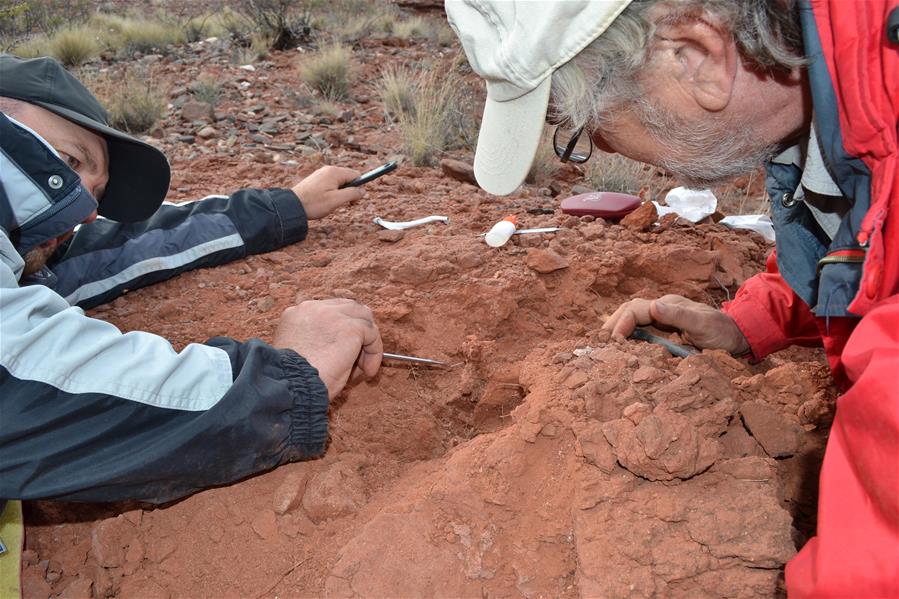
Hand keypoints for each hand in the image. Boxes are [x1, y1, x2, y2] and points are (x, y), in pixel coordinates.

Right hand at [272, 299, 382, 398]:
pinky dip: (374, 352)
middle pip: (348, 308)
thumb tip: (347, 349)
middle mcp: (311, 309)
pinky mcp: (348, 328)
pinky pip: (371, 334)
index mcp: (296, 315)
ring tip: (364, 366)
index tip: (345, 352)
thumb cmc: (292, 381)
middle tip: (359, 358)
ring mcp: (331, 315)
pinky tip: (368, 370)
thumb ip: (319, 342)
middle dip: (358, 330)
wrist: (288, 387)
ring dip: (367, 341)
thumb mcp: (300, 355)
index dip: (341, 329)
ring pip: (362, 317)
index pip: (328, 312)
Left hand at [292, 166, 363, 219]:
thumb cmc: (313, 203)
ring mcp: (321, 174)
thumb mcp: (337, 200)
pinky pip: (331, 183)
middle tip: (343, 203)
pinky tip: (325, 200)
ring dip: (341, 192)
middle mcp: (328, 170)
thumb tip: (363, 191)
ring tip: (332, 203)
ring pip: (339, 181)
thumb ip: (352, 194)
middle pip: (348, 178)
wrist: (293, 206)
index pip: (356, 175)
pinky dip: (332, 192)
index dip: (358, 188)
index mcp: (335, 172)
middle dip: (349, 191)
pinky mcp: (316, 179)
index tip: (354, 199)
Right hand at [601, 294, 750, 354]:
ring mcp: (662, 319)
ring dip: (617, 331)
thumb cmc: (721, 331)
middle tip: (598, 344)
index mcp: (667, 305)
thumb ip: (678, 315)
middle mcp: (662, 309)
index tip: (613, 343)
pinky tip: (621, 349)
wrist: (737, 336)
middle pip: (628, 312)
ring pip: (631, 320)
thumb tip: (652, 306)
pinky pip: (640, 331)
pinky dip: (627, 338)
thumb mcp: (701, 324)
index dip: (620, 324)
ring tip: (604, 347)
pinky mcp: (664, 331)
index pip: (634, 310)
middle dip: (612, 325)